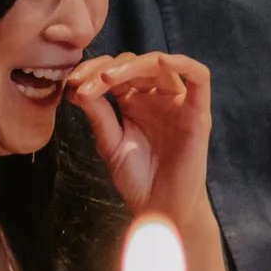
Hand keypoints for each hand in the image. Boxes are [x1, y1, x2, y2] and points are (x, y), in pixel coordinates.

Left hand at [67, 52, 212, 220]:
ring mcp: (178, 102)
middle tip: (83, 84)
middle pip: (133, 63)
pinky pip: (200, 77)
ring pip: (159, 65)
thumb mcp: (110, 143)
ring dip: (131, 66)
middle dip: (103, 68)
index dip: (91, 71)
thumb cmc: (137, 179)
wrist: (159, 209)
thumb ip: (98, 114)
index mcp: (134, 101)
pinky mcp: (197, 112)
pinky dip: (183, 64)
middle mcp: (156, 96)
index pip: (114, 71)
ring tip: (106, 78)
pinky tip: (162, 62)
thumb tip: (76, 87)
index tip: (70, 85)